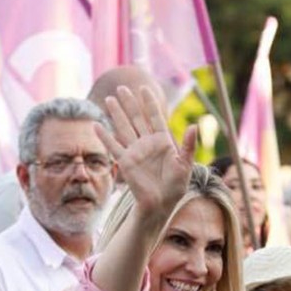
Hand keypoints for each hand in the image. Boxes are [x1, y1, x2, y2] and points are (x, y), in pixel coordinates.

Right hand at [95, 86, 196, 217]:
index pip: (155, 117)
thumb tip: (194, 126)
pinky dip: (104, 136)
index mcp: (163, 141)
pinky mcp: (125, 162)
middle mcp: (147, 143)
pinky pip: (113, 147)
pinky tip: (96, 125)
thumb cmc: (175, 186)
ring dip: (116, 114)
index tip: (144, 88)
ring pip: (123, 128)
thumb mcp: (185, 164)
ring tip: (108, 99)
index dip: (149, 103)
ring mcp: (135, 151)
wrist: (161, 203)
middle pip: (137, 118)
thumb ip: (188, 145)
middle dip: (129, 103)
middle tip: (121, 87)